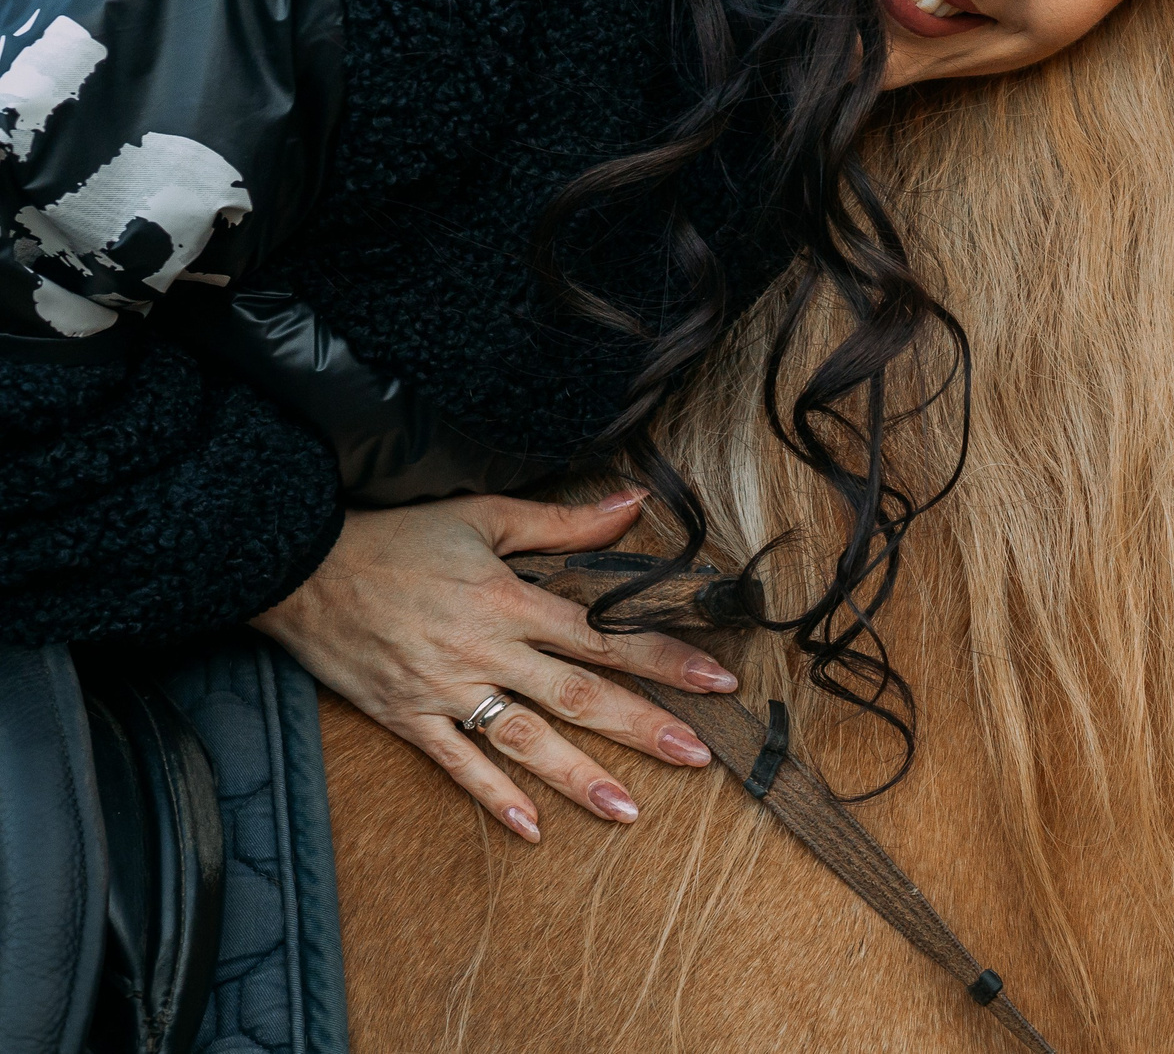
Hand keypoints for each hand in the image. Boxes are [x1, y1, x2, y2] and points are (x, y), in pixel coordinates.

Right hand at [252, 488, 737, 843]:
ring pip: (526, 739)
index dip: (664, 658)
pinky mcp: (407, 716)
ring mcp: (446, 689)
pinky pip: (457, 764)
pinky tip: (532, 827)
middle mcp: (486, 651)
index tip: (716, 679)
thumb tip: (634, 503)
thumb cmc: (395, 536)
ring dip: (580, 777)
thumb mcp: (483, 515)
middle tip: (698, 756)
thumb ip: (564, 521)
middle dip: (642, 726)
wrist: (298, 567)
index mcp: (510, 600)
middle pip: (579, 693)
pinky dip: (495, 797)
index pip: (604, 634)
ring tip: (629, 810)